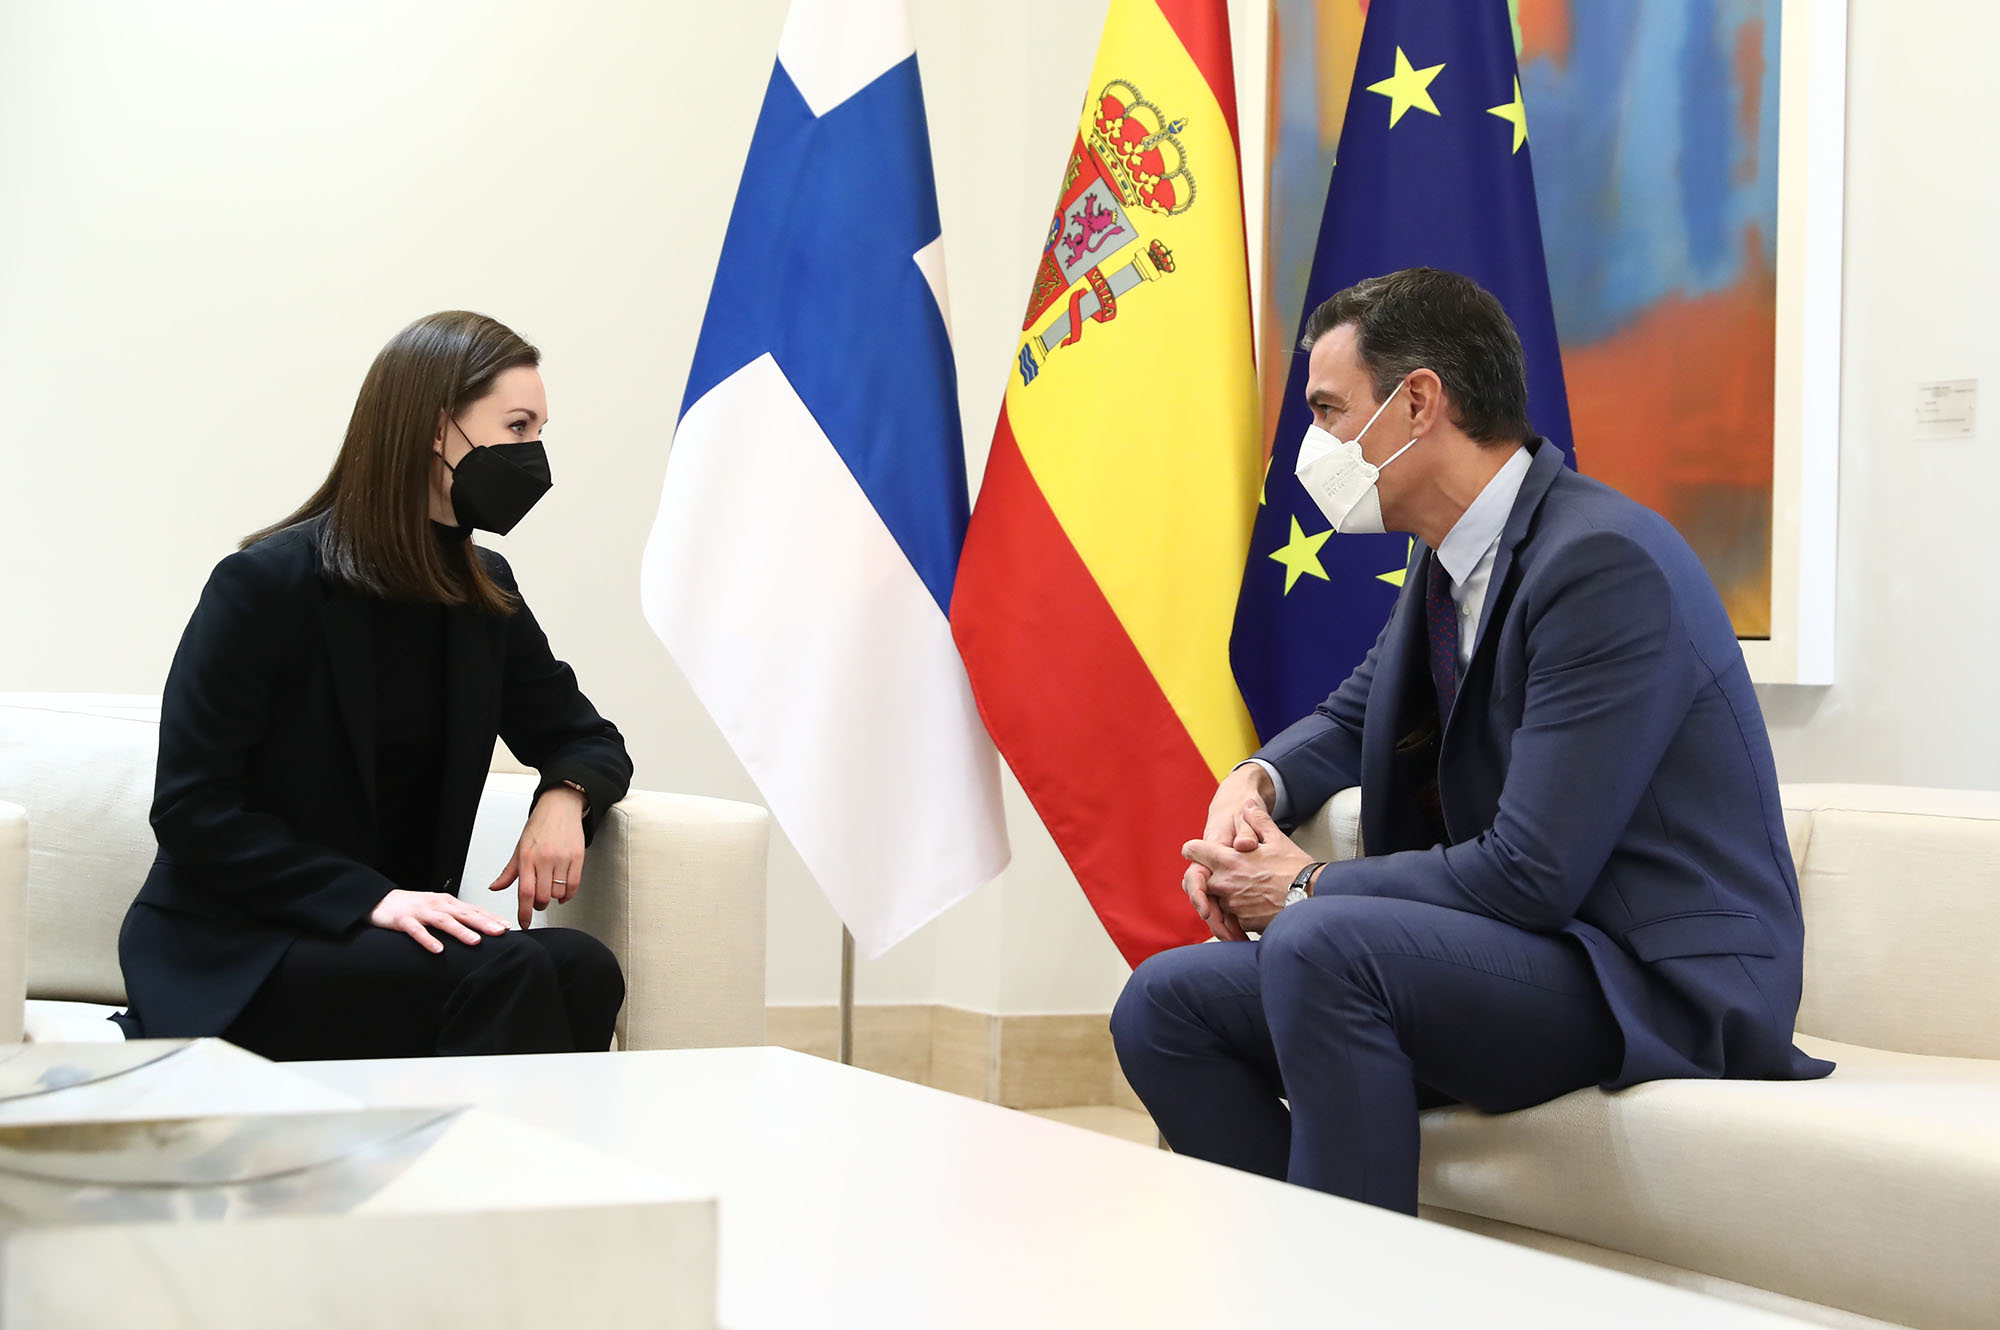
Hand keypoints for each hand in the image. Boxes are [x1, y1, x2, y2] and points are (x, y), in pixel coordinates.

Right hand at [370, 889, 509, 953]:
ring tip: (475, 941)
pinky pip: (417, 931)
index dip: (490, 917)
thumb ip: (456, 917)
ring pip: (444, 921)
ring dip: (460, 931)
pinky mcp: (403, 920)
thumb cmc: (412, 907)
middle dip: (483, 923)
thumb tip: (478, 928)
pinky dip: (428, 940)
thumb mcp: (437, 909)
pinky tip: (438, 949)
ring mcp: (420, 912)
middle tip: (500, 932)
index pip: (473, 909)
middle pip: (464, 913)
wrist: (379, 900)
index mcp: (447, 902)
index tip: (507, 926)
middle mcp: (437, 905)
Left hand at [490, 786, 586, 929]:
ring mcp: (562, 858)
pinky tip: (563, 894)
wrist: (560, 806)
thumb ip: (509, 871)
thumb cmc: (539, 826)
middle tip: (538, 902)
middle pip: (543, 896)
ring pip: (558, 893)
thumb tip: (495, 887)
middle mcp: (544, 859)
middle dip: (539, 905)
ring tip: (550, 890)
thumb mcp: (520, 848)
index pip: (525, 892)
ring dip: (554, 898)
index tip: (525, 923)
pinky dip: (568, 895)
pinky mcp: (577, 857)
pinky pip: (574, 885)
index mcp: (527, 857)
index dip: (525, 912)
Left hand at [1182, 802, 1314, 934]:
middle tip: (1229, 873)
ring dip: (1226, 895)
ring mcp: (1233, 904)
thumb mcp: (1277, 839)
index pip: (1194, 850)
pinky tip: (1256, 904)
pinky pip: (1233, 916)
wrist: (1312, 898)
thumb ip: (1258, 820)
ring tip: (1249, 889)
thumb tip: (1248, 804)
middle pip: (1202, 879)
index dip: (1194, 849)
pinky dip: (1240, 911)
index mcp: (1230, 860)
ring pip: (1217, 899)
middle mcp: (1226, 883)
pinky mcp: (1243, 921)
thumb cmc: (1295, 868)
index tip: (1198, 851)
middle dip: (1211, 876)